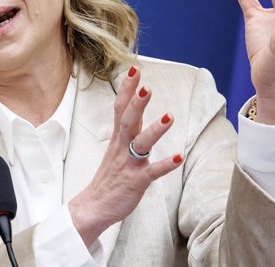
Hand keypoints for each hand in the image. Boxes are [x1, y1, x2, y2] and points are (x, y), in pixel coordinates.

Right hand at [68, 66, 182, 245]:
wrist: (95, 205)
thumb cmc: (110, 175)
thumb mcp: (117, 145)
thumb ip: (128, 126)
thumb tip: (137, 104)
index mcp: (118, 137)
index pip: (120, 107)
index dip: (128, 89)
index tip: (135, 69)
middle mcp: (122, 147)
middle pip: (128, 120)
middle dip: (137, 103)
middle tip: (146, 86)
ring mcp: (129, 164)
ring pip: (141, 143)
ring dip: (155, 129)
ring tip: (170, 116)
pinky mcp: (136, 181)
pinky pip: (152, 172)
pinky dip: (166, 164)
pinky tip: (179, 157)